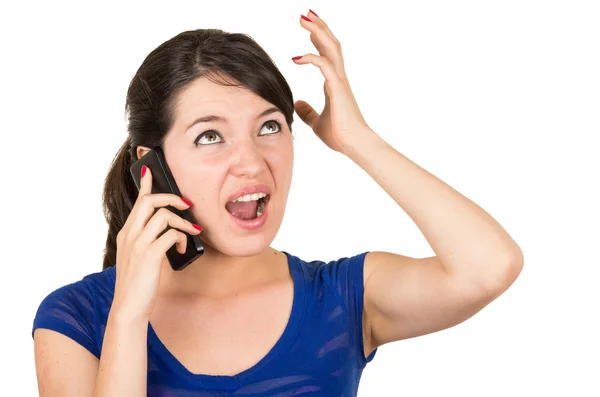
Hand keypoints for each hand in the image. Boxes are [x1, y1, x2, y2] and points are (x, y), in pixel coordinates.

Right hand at [112, 165, 202, 319]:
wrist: (129, 307)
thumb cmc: (138, 284)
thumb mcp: (139, 258)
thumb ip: (149, 242)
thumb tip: (171, 232)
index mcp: (127, 233)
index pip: (137, 202)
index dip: (145, 185)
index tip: (149, 170)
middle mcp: (130, 235)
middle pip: (150, 202)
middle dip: (172, 198)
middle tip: (187, 205)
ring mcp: (138, 244)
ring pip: (164, 215)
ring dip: (183, 222)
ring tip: (192, 233)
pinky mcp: (150, 255)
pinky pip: (171, 234)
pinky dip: (181, 238)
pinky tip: (183, 247)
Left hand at [292, 10, 371, 153]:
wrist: (354, 145)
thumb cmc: (340, 136)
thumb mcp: (316, 122)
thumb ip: (307, 112)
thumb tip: (296, 104)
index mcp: (335, 84)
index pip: (327, 54)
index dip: (319, 39)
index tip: (308, 27)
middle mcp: (339, 78)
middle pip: (331, 44)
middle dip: (319, 27)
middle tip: (306, 14)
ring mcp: (340, 81)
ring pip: (331, 48)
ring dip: (318, 31)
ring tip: (304, 19)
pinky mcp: (338, 88)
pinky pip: (324, 65)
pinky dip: (311, 57)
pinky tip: (296, 58)